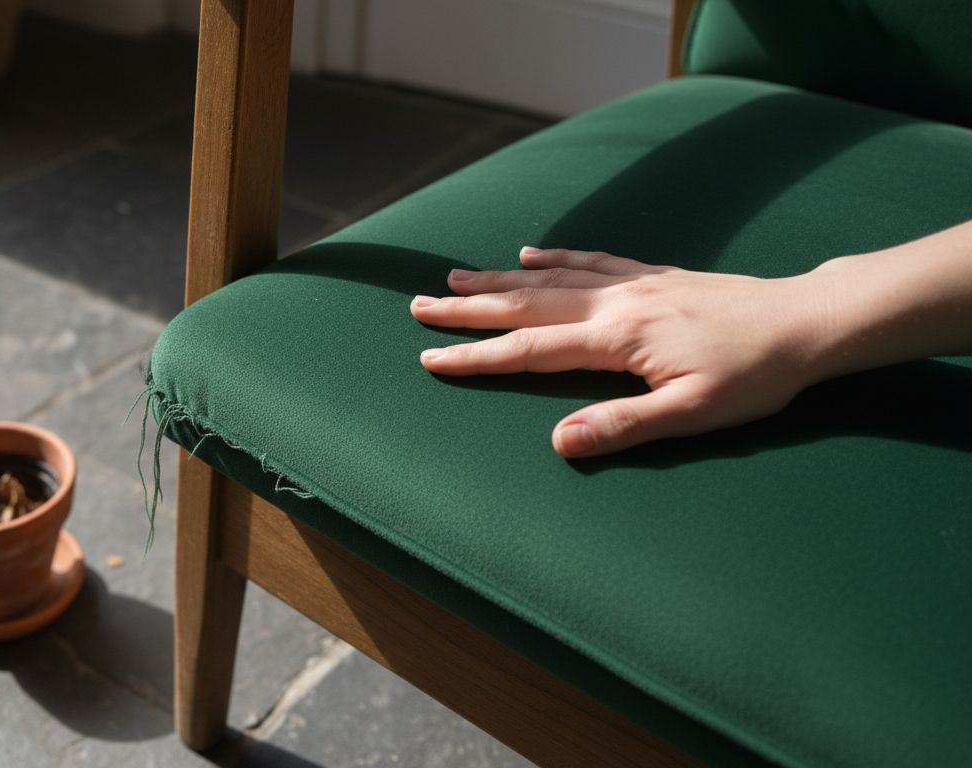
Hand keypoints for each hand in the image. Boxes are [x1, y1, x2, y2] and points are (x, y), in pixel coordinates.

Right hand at [410, 247, 832, 457]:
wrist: (806, 322)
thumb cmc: (754, 377)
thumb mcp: (692, 415)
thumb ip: (623, 426)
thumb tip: (560, 442)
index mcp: (617, 339)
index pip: (529, 349)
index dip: (476, 357)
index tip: (430, 358)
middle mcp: (615, 303)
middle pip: (526, 303)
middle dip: (468, 309)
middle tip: (419, 305)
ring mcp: (633, 283)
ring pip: (550, 278)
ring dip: (497, 280)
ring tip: (454, 277)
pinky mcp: (654, 275)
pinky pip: (591, 261)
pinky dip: (555, 257)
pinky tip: (530, 254)